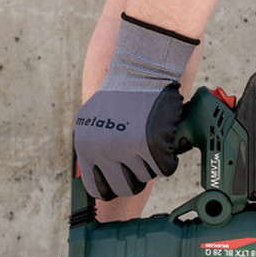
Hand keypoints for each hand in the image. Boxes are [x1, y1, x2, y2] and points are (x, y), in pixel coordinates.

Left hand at [75, 15, 197, 198]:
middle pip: (125, 187)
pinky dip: (170, 158)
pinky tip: (165, 139)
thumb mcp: (95, 121)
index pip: (97, 188)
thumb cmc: (123, 92)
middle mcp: (103, 151)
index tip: (123, 179)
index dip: (113, 185)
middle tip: (142, 157)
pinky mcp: (151, 146)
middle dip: (137, 176)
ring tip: (151, 138)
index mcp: (86, 147)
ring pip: (146, 177)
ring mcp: (127, 150)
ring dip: (153, 162)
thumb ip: (96, 149)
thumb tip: (98, 180)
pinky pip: (165, 168)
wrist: (142, 68)